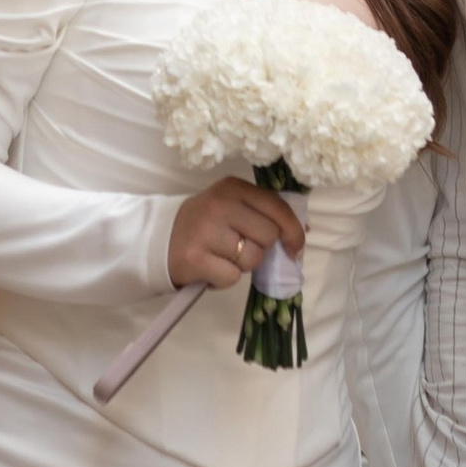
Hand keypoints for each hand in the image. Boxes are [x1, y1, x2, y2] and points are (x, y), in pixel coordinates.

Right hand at [167, 176, 305, 293]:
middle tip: (240, 247)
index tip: (295, 248)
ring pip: (252, 259)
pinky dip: (225, 279)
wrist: (161, 238)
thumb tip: (303, 231)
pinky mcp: (195, 257)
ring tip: (223, 256)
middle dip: (261, 248)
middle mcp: (220, 204)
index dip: (293, 231)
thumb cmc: (207, 224)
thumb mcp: (233, 207)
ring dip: (242, 265)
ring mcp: (206, 230)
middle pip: (268, 235)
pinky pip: (232, 277)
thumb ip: (266, 213)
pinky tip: (211, 268)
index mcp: (233, 187)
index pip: (277, 208)